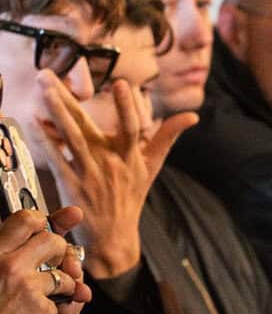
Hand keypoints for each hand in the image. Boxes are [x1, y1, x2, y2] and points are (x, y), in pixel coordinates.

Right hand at [0, 206, 72, 313]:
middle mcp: (9, 264)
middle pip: (53, 241)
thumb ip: (8, 250)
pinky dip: (52, 310)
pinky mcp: (39, 307)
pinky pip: (60, 301)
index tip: (44, 225)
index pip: (25, 220)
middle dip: (59, 250)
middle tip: (52, 261)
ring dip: (61, 284)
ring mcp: (26, 285)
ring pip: (63, 274)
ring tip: (42, 295)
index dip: (40, 221)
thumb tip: (43, 227)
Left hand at [39, 76, 194, 277]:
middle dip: (67, 99)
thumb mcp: (152, 167)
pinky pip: (57, 159)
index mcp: (131, 157)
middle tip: (49, 75)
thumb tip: (193, 117)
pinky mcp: (72, 186)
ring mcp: (90, 175)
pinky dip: (46, 140)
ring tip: (41, 89)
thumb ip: (168, 137)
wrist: (114, 238)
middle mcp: (110, 164)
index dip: (126, 106)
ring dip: (53, 112)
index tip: (121, 83)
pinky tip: (36, 121)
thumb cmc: (131, 198)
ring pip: (70, 138)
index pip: (131, 127)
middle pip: (87, 127)